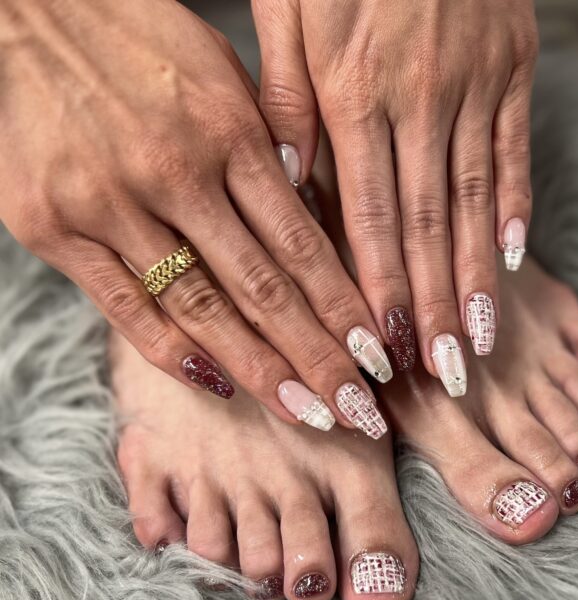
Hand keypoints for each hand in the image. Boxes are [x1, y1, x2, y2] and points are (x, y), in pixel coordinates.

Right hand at [0, 0, 390, 436]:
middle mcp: (174, 173)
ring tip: (306, 413)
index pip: (301, 243)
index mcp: (226, 130)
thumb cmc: (132, 36)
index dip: (342, 309)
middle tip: (359, 410)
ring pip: (201, 308)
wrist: (17, 8)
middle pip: (262, 289)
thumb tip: (304, 205)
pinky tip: (218, 383)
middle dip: (316, 358)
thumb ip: (262, 144)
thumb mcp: (218, 72)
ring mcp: (110, 203)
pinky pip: (124, 306)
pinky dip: (171, 351)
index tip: (375, 358)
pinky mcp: (52, 227)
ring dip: (260, 370)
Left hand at [253, 0, 536, 390]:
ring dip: (475, 277)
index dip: (377, 287)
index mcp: (353, 91)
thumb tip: (290, 188)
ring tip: (478, 338)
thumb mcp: (287, 13)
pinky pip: (514, 149)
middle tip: (443, 372)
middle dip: (432, 306)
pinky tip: (510, 260)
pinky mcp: (514, 66)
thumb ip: (287, 104)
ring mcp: (473, 82)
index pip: (367, 215)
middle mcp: (417, 97)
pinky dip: (514, 208)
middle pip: (425, 224)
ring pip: (473, 199)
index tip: (386, 346)